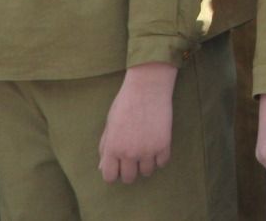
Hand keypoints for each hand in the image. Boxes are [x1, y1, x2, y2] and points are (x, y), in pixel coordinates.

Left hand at [98, 62, 174, 183]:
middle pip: (129, 178)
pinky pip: (162, 163)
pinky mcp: (163, 145)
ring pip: (146, 172)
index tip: (118, 166)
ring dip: (145, 164)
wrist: (148, 87)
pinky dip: (160, 157)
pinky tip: (157, 145)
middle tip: (133, 158)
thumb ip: (105, 146)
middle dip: (130, 170)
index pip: (110, 177)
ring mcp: (147, 150)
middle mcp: (129, 153)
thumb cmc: (126, 102)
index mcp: (112, 148)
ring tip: (146, 149)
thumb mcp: (110, 123)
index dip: (113, 173)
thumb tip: (102, 166)